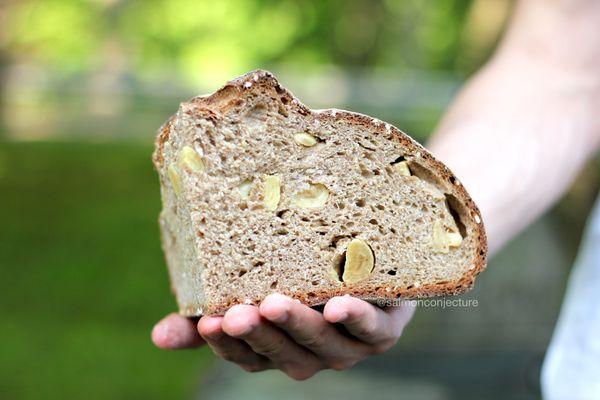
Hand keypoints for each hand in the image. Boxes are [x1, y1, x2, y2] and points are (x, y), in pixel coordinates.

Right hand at [152, 294, 414, 379]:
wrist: (369, 266)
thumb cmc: (302, 282)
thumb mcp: (252, 293)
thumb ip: (213, 315)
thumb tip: (157, 337)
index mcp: (276, 349)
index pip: (245, 355)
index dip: (226, 343)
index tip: (206, 323)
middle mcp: (309, 354)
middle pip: (282, 352)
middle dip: (258, 334)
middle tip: (233, 315)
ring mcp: (346, 345)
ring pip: (322, 343)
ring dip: (299, 325)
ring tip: (275, 304)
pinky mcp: (382, 329)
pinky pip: (370, 329)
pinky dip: (356, 319)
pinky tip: (340, 305)